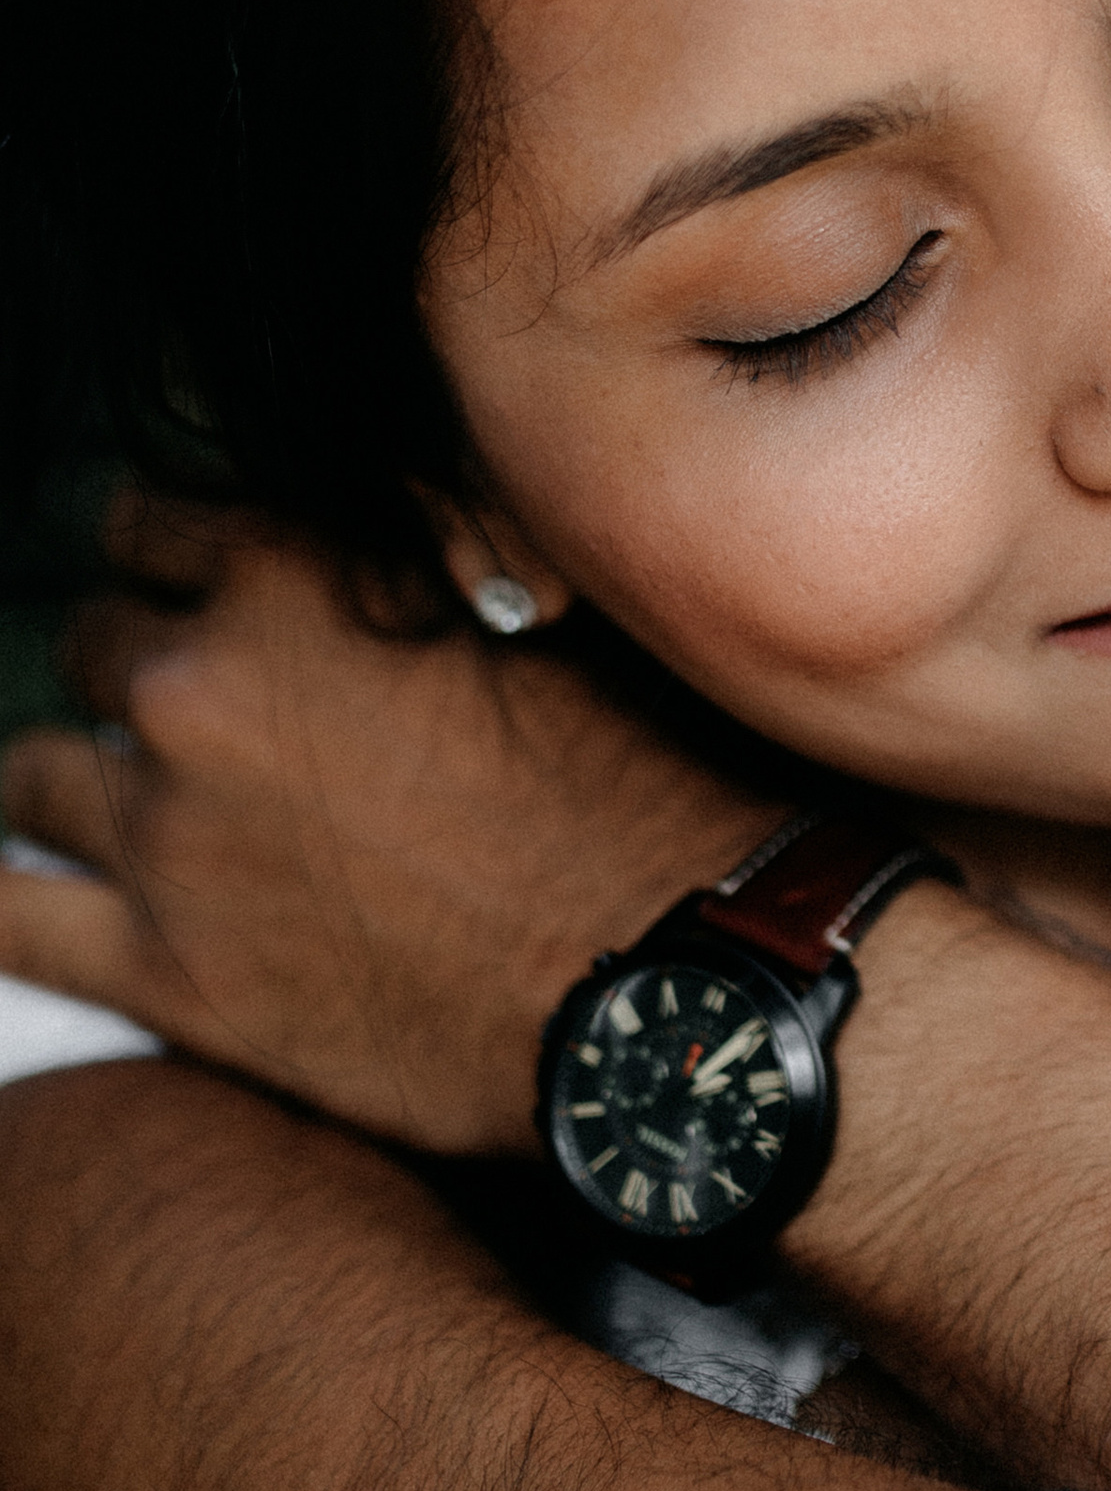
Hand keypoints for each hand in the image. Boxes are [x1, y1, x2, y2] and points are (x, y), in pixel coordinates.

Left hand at [0, 496, 778, 1154]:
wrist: (664, 978)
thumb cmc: (636, 786)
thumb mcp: (539, 609)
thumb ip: (416, 542)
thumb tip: (369, 512)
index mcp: (292, 577)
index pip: (152, 524)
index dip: (187, 562)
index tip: (219, 601)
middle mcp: (200, 687)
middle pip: (97, 642)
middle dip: (146, 671)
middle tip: (220, 723)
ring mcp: (165, 833)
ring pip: (38, 771)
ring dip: (86, 782)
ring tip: (149, 817)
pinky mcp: (161, 969)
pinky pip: (5, 919)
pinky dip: (9, 900)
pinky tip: (35, 895)